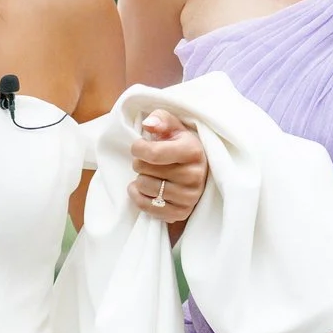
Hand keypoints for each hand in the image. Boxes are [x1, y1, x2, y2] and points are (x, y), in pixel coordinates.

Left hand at [130, 108, 207, 225]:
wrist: (195, 168)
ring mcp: (190, 196)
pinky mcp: (182, 213)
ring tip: (149, 174)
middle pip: (145, 170)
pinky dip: (139, 197)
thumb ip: (160, 119)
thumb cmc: (178, 144)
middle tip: (147, 161)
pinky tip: (144, 189)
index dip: (137, 148)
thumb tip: (148, 124)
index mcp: (193, 151)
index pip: (152, 153)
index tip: (139, 146)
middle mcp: (195, 175)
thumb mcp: (172, 126)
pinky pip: (148, 207)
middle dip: (139, 163)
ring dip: (140, 179)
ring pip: (144, 187)